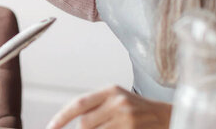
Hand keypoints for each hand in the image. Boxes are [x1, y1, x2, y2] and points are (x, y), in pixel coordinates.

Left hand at [47, 86, 171, 128]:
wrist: (165, 116)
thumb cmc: (136, 108)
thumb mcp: (116, 99)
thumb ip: (95, 106)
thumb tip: (71, 120)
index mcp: (110, 91)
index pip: (79, 104)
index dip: (62, 117)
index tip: (51, 127)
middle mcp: (118, 102)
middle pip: (85, 123)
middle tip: (94, 128)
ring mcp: (127, 118)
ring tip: (107, 127)